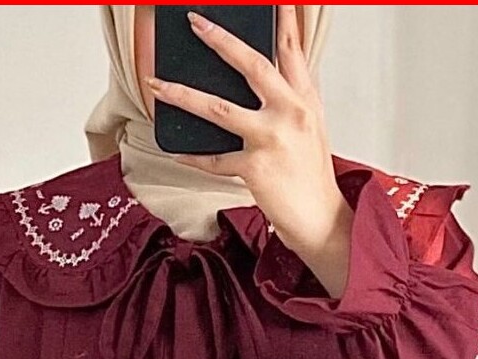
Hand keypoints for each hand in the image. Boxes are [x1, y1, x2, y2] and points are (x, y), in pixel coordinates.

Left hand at [145, 5, 352, 262]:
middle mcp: (290, 113)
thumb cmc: (312, 176)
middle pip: (252, 65)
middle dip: (221, 40)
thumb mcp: (311, 129)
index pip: (291, 49)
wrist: (319, 218)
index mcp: (304, 100)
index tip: (271, 0)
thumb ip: (290, 100)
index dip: (280, 19)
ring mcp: (271, 139)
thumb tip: (263, 79)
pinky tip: (177, 150)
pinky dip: (193, 156)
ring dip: (182, 94)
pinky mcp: (253, 167)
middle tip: (197, 23)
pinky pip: (214, 159)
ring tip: (158, 84)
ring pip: (217, 108)